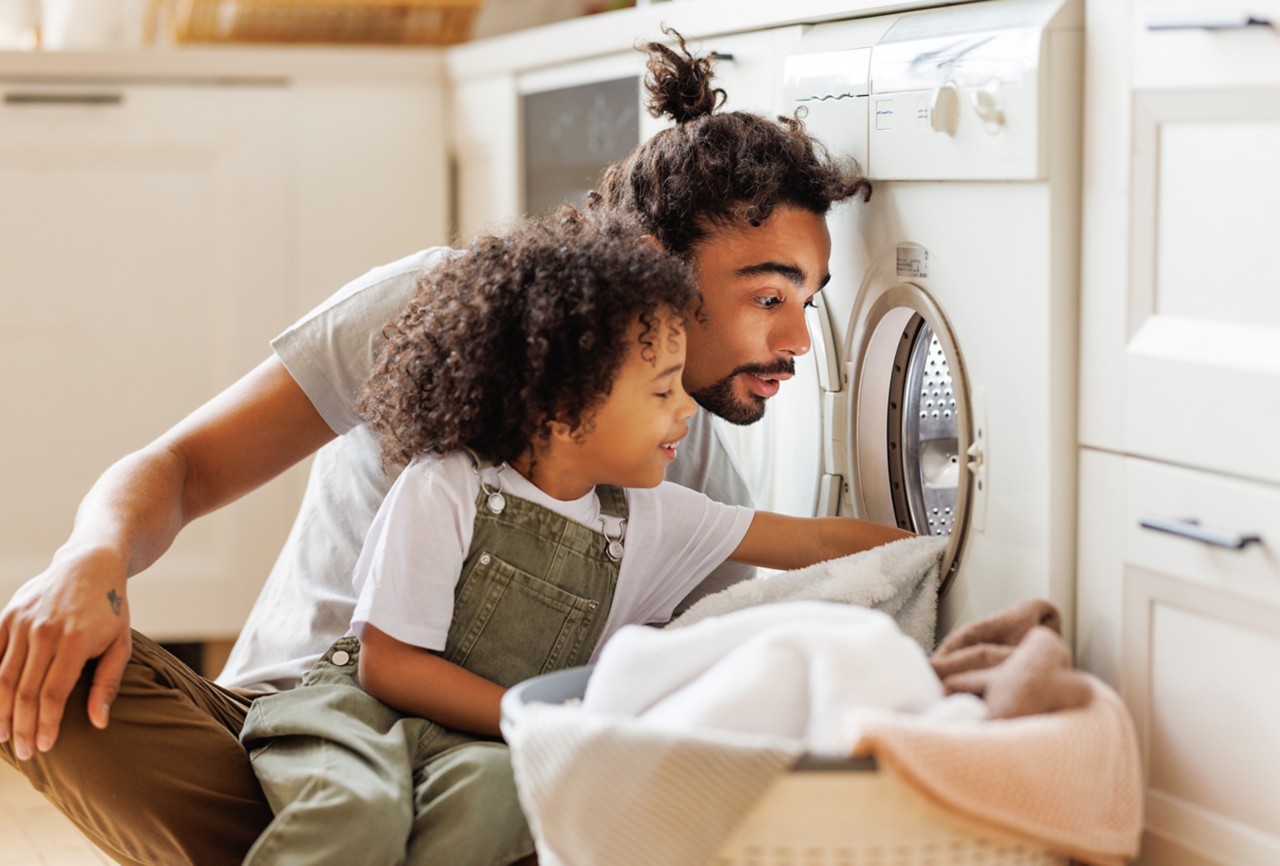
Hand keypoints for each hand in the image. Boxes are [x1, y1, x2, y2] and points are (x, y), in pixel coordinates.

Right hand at [0, 546, 133, 758]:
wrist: (89, 565)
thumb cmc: (110, 609)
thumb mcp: (121, 643)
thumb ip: (108, 682)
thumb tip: (99, 722)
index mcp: (76, 641)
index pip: (52, 694)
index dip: (45, 724)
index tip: (43, 747)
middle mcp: (45, 632)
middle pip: (24, 691)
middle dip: (21, 726)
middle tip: (24, 753)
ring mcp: (22, 623)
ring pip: (2, 677)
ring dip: (0, 711)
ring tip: (1, 737)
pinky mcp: (7, 616)